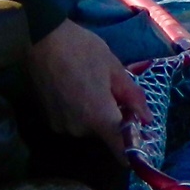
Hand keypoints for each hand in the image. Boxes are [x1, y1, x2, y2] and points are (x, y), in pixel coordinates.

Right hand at [25, 19, 149, 160]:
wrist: (43, 39)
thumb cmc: (83, 49)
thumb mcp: (114, 68)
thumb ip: (132, 97)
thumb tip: (147, 119)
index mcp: (99, 117)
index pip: (121, 151)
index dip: (134, 151)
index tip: (142, 140)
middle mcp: (79, 129)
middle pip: (105, 133)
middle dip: (113, 116)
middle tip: (112, 89)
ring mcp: (61, 126)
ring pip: (88, 126)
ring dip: (95, 112)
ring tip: (90, 84)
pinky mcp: (49, 119)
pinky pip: (73, 120)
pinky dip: (79, 110)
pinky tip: (75, 87)